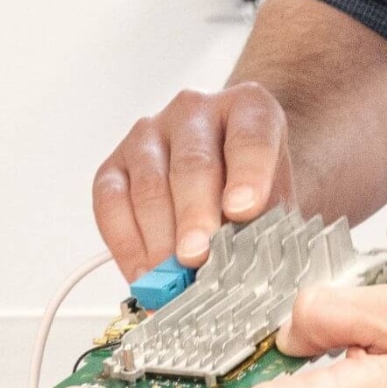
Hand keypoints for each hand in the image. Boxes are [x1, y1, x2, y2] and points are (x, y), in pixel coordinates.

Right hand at [94, 83, 297, 278]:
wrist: (225, 174)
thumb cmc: (252, 187)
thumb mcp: (276, 200)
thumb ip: (268, 228)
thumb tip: (250, 269)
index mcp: (248, 108)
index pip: (251, 137)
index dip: (249, 174)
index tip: (244, 210)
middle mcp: (194, 112)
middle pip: (193, 163)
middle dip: (194, 215)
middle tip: (197, 256)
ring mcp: (148, 134)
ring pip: (149, 185)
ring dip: (159, 238)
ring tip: (172, 279)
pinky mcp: (114, 164)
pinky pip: (110, 203)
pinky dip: (126, 245)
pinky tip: (143, 274)